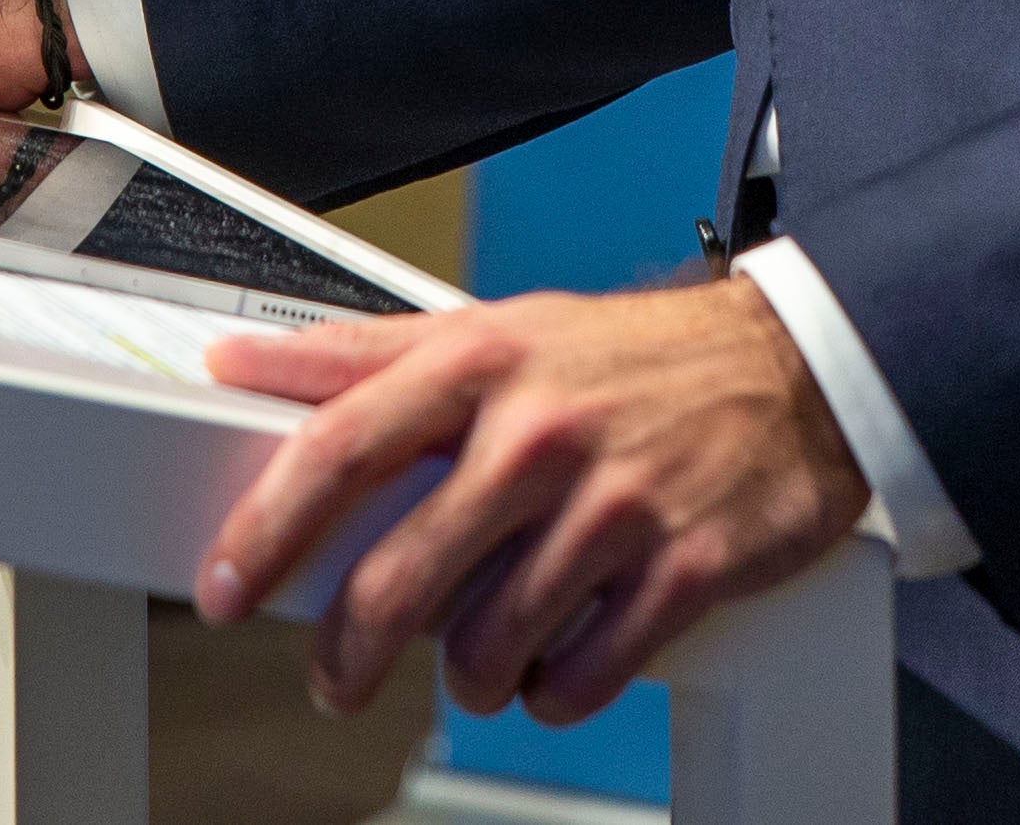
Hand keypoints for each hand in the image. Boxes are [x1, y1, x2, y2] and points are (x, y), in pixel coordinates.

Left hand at [195, 277, 866, 730]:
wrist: (796, 367)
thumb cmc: (626, 357)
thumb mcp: (492, 328)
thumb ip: (365, 354)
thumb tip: (242, 364)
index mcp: (481, 362)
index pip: (341, 446)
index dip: (267, 527)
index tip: (223, 587)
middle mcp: (539, 432)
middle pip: (401, 577)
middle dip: (349, 654)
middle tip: (334, 681)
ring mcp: (615, 504)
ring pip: (489, 645)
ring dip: (468, 677)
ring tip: (480, 656)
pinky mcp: (684, 568)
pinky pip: (582, 676)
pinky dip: (553, 692)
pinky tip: (557, 662)